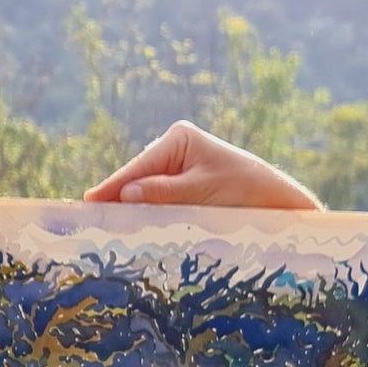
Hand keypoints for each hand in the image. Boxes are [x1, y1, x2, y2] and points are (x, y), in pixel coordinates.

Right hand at [84, 121, 321, 210]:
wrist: (280, 204)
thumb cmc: (246, 191)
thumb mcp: (201, 193)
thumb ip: (164, 193)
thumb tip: (126, 195)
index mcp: (180, 138)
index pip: (139, 167)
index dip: (113, 187)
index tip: (88, 202)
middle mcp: (178, 149)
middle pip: (139, 180)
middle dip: (121, 200)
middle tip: (95, 222)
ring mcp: (182, 168)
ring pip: (148, 193)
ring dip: (136, 211)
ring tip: (111, 228)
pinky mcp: (187, 188)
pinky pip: (161, 202)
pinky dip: (151, 215)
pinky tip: (137, 228)